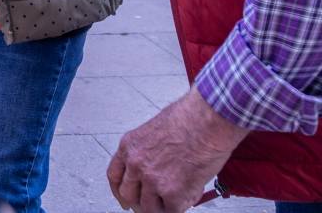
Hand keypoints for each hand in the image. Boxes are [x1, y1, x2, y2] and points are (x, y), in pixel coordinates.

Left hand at [107, 89, 247, 211]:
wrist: (207, 121)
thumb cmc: (189, 119)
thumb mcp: (155, 130)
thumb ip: (148, 151)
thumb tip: (155, 165)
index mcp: (130, 146)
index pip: (114, 175)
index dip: (119, 190)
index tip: (124, 198)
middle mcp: (136, 164)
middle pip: (127, 194)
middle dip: (139, 202)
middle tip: (153, 203)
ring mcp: (152, 180)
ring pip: (149, 208)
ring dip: (162, 205)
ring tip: (178, 195)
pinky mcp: (172, 194)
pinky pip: (172, 211)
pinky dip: (182, 205)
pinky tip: (190, 193)